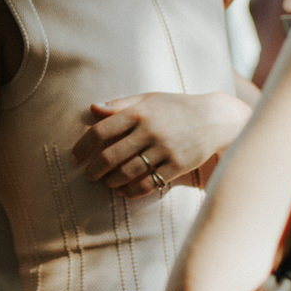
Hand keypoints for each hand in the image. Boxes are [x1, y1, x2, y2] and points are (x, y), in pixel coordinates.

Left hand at [71, 92, 253, 196]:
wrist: (215, 119)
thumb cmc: (176, 107)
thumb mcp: (149, 99)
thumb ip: (120, 104)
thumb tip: (92, 108)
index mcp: (139, 112)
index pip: (101, 131)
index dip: (83, 146)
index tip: (75, 157)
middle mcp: (150, 130)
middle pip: (111, 155)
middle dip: (94, 169)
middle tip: (88, 176)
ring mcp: (164, 149)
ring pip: (128, 172)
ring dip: (111, 181)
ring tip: (106, 183)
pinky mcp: (177, 166)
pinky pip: (148, 184)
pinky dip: (132, 191)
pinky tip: (124, 191)